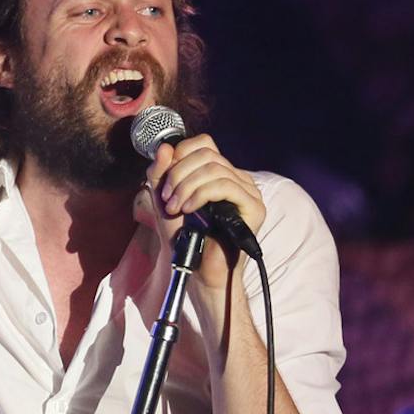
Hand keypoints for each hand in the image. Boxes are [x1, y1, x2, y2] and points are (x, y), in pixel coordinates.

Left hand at [144, 134, 265, 298]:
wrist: (197, 269)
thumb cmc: (183, 236)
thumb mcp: (163, 199)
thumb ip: (160, 173)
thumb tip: (164, 147)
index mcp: (218, 173)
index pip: (203, 143)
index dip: (180, 154)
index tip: (165, 179)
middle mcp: (236, 178)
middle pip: (206, 154)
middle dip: (178, 173)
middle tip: (167, 198)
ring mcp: (248, 191)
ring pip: (214, 168)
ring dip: (186, 187)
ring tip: (176, 208)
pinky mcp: (254, 206)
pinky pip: (225, 186)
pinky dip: (200, 195)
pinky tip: (189, 210)